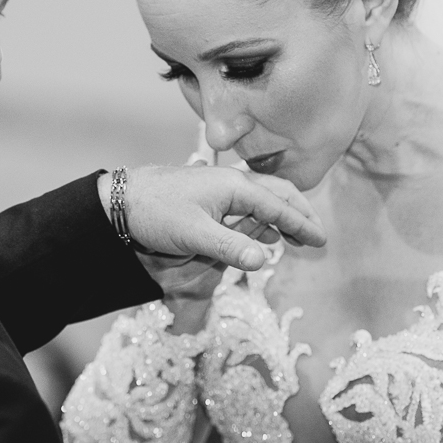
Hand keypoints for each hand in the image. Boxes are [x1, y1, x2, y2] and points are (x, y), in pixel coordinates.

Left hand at [100, 163, 325, 275]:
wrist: (122, 200)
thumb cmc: (157, 213)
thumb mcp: (194, 235)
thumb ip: (230, 247)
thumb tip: (264, 260)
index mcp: (234, 186)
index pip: (278, 206)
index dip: (300, 224)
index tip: (320, 240)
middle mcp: (232, 182)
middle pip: (278, 194)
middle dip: (299, 214)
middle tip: (316, 237)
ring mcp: (221, 188)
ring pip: (263, 197)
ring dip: (282, 215)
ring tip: (296, 236)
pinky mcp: (211, 197)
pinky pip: (247, 204)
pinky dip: (262, 216)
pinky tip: (264, 231)